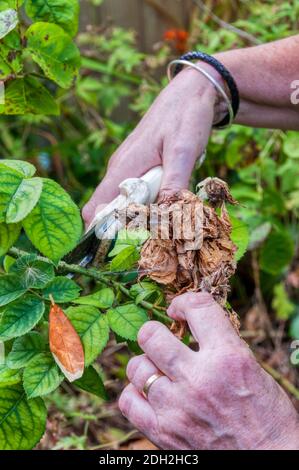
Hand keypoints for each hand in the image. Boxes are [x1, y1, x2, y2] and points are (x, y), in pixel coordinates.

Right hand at [82, 67, 217, 225]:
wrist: (193, 92)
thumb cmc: (186, 117)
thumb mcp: (183, 150)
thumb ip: (174, 182)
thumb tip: (166, 214)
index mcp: (123, 167)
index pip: (96, 208)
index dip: (96, 232)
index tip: (106, 254)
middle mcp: (121, 169)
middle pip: (112, 211)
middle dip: (127, 229)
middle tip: (153, 239)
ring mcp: (130, 167)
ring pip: (127, 202)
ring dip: (143, 216)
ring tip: (166, 223)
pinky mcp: (142, 167)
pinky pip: (139, 192)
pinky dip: (150, 203)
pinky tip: (169, 204)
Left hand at [119, 292, 298, 449]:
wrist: (270, 462)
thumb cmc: (266, 415)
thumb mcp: (251, 367)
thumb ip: (219, 344)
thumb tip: (189, 323)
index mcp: (227, 357)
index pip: (196, 307)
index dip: (184, 302)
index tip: (180, 310)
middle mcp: (198, 379)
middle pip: (150, 335)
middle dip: (155, 331)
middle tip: (164, 339)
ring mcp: (176, 407)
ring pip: (136, 367)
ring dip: (146, 364)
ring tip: (159, 369)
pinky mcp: (163, 433)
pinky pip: (128, 402)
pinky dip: (135, 394)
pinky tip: (149, 393)